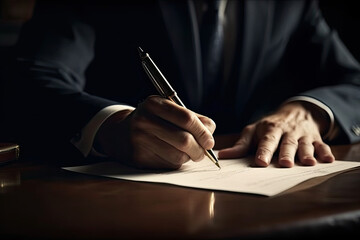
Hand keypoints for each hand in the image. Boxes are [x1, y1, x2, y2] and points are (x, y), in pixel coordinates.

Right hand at [95, 95, 215, 169]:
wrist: (121, 133)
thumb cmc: (153, 120)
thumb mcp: (169, 110)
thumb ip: (193, 118)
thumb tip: (210, 132)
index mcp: (154, 104)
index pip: (186, 118)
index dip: (202, 132)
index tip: (210, 141)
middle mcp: (145, 121)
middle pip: (184, 140)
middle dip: (199, 149)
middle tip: (203, 152)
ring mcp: (139, 140)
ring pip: (178, 156)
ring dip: (188, 157)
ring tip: (187, 152)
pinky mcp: (139, 158)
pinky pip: (168, 165)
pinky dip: (176, 163)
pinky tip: (171, 155)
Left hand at [218, 102, 334, 166]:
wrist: (295, 112)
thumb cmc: (269, 126)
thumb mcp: (253, 131)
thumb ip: (240, 145)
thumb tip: (221, 156)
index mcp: (270, 130)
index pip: (266, 141)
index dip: (264, 151)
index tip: (260, 162)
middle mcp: (287, 132)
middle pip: (287, 144)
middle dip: (286, 154)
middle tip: (285, 164)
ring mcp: (302, 136)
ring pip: (305, 145)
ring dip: (307, 153)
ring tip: (308, 163)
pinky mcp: (315, 139)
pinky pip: (322, 145)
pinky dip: (325, 152)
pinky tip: (329, 160)